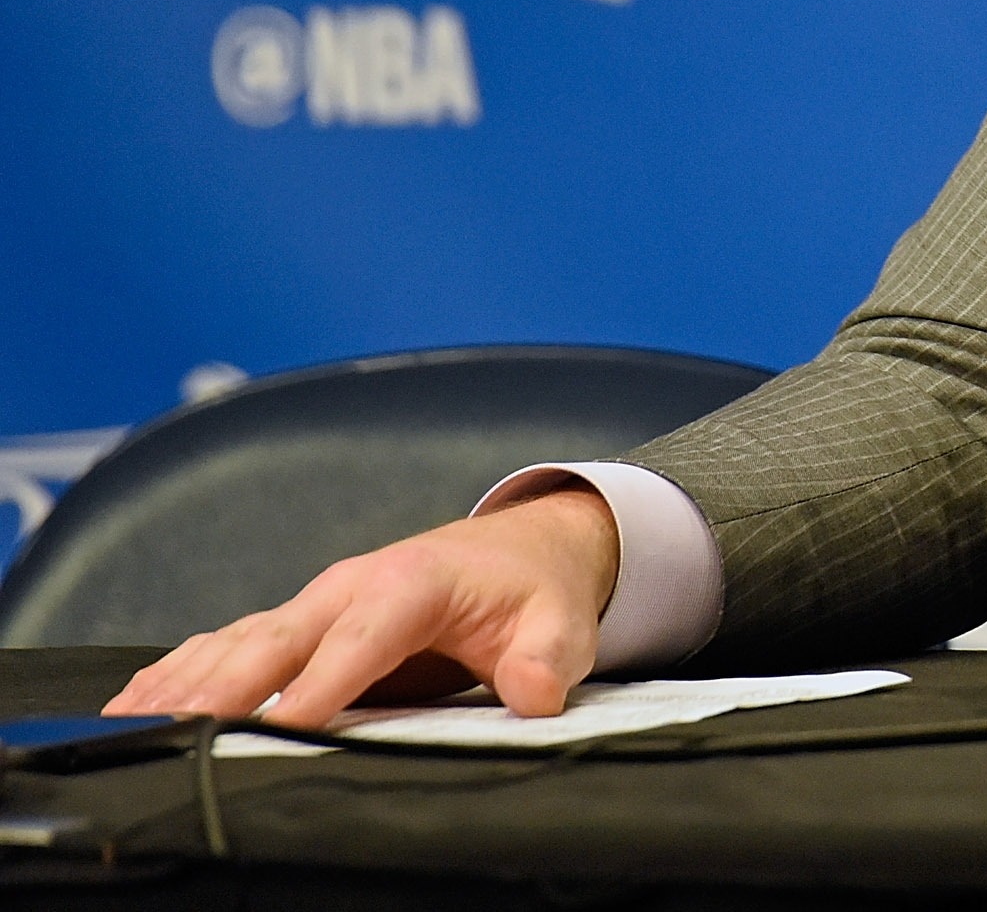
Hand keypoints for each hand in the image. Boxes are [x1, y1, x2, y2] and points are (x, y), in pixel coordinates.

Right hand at [102, 485, 619, 724]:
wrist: (523, 547)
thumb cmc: (534, 589)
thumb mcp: (560, 622)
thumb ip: (546, 658)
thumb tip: (534, 691)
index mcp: (413, 584)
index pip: (360, 640)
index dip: (321, 685)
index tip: (283, 727)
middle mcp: (352, 586)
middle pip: (278, 639)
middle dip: (226, 686)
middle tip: (177, 732)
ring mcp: (319, 602)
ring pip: (240, 642)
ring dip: (187, 682)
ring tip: (133, 722)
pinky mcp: (302, 621)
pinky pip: (232, 643)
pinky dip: (182, 670)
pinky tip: (139, 700)